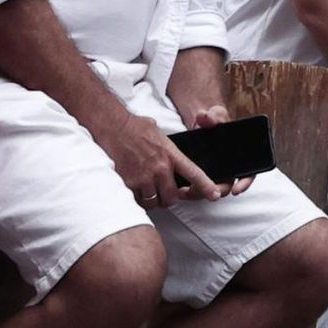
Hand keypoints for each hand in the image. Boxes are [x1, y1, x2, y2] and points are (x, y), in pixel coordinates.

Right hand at [100, 111, 221, 208]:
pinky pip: (136, 200)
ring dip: (150, 199)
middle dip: (168, 198)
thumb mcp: (159, 134)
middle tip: (162, 193)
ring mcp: (144, 177)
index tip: (215, 195)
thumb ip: (168, 149)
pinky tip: (133, 188)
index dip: (206, 186)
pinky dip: (135, 198)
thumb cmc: (134, 126)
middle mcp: (159, 168)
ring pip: (153, 201)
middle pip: (171, 197)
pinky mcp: (128, 182)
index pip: (193, 173)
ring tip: (145, 190)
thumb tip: (170, 156)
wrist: (113, 125)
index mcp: (170, 155)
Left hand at [184, 103, 252, 197]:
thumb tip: (205, 117)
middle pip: (225, 187)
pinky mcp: (200, 174)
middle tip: (204, 191)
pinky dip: (189, 189)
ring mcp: (214, 173)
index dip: (244, 184)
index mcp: (240, 156)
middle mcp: (229, 168)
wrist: (202, 122)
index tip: (236, 190)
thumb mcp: (216, 115)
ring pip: (210, 190)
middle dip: (214, 192)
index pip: (249, 174)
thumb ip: (213, 116)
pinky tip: (178, 188)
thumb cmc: (215, 119)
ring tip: (184, 191)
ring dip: (199, 193)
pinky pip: (197, 187)